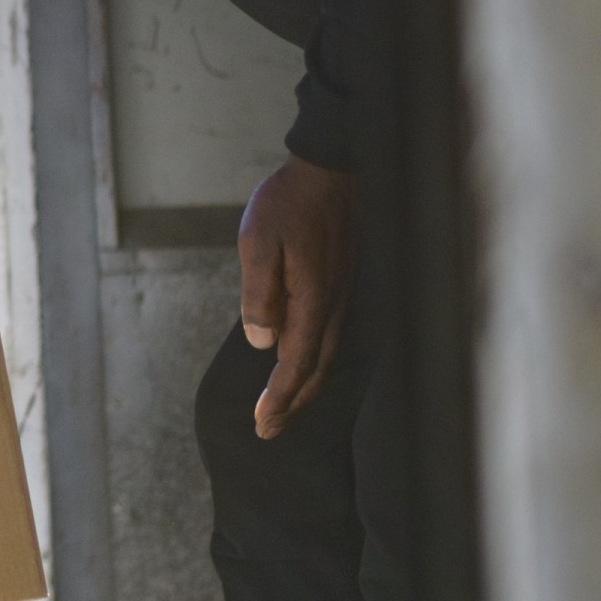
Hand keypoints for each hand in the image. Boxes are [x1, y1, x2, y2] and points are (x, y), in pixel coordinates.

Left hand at [240, 156, 354, 438]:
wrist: (330, 169)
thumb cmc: (290, 203)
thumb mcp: (259, 243)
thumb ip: (260, 295)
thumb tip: (263, 342)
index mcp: (311, 299)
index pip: (295, 364)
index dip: (278, 399)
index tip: (262, 425)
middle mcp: (332, 305)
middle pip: (314, 370)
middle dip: (291, 405)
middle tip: (268, 431)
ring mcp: (341, 296)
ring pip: (325, 356)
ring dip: (303, 387)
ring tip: (283, 409)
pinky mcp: (341, 285)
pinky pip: (329, 336)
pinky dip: (314, 361)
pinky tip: (301, 364)